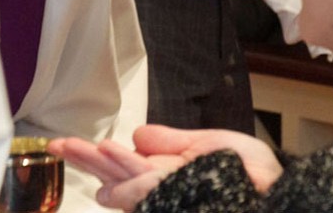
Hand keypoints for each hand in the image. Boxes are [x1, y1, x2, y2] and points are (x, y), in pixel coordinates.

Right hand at [48, 125, 282, 211]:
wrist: (277, 192)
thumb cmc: (248, 173)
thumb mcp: (206, 145)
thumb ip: (170, 141)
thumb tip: (136, 135)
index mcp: (166, 171)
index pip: (123, 163)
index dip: (96, 155)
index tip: (68, 145)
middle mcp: (163, 186)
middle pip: (116, 172)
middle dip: (86, 158)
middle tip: (56, 146)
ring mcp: (170, 193)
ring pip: (128, 178)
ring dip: (103, 163)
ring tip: (76, 147)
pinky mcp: (179, 196)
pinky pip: (152, 184)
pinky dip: (131, 174)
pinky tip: (114, 159)